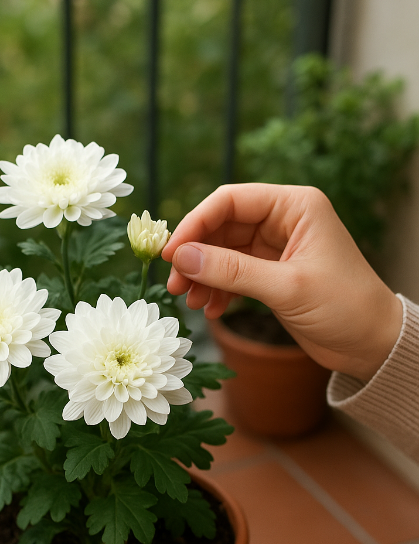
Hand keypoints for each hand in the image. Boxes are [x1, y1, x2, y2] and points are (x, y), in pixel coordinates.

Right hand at [163, 183, 402, 381]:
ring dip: (203, 275)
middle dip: (196, 255)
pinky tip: (211, 310)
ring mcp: (276, 246)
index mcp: (295, 206)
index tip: (170, 253)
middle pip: (221, 226)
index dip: (195, 224)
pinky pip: (233, 273)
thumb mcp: (286, 288)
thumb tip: (182, 257)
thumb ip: (232, 271)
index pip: (230, 200)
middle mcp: (284, 220)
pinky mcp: (272, 272)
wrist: (372, 343)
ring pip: (223, 251)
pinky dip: (218, 289)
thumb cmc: (345, 307)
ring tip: (191, 302)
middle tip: (175, 284)